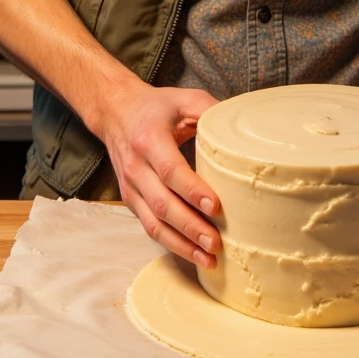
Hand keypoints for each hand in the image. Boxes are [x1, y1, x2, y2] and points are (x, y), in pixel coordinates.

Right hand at [97, 78, 222, 268]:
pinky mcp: (130, 200)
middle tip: (218, 242)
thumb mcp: (184, 99)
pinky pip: (150, 227)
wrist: (116, 112)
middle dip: (191, 227)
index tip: (215, 206)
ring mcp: (130, 186)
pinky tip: (193, 254)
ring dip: (182, 244)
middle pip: (163, 204)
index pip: (170, 170)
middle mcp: (136, 166)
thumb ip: (211, 111)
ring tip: (210, 258)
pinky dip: (171, 244)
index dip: (192, 190)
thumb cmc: (157, 107)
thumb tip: (243, 132)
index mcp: (149, 138)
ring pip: (154, 222)